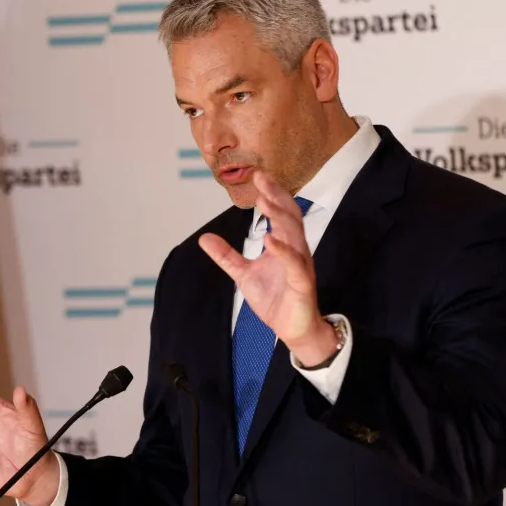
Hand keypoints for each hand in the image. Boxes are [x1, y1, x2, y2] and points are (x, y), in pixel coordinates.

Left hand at [198, 170, 336, 366]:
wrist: (293, 329)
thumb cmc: (275, 299)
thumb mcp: (244, 274)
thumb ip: (226, 256)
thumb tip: (204, 237)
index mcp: (284, 245)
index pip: (281, 213)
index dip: (271, 193)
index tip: (257, 175)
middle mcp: (296, 250)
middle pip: (290, 216)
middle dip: (276, 196)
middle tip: (262, 178)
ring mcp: (301, 265)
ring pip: (294, 235)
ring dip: (280, 217)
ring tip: (264, 201)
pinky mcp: (302, 284)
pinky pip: (295, 264)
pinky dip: (283, 251)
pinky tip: (270, 240)